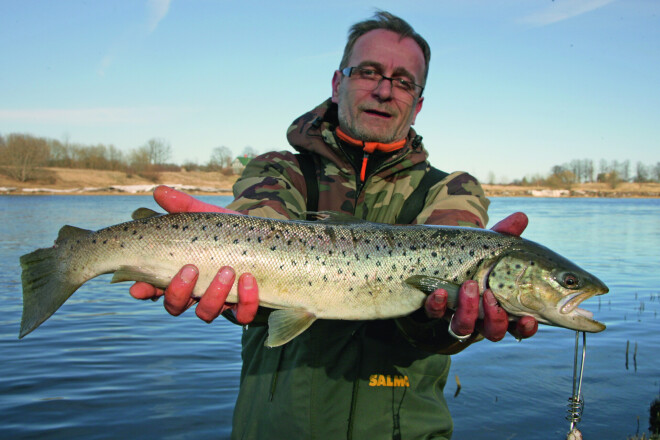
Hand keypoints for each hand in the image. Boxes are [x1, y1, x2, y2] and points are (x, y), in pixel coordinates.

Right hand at [128, 185, 258, 323]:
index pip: (154, 288)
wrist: (265, 238)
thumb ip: (183, 206)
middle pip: (176, 306)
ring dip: (213, 295)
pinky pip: (242, 315)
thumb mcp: (206, 216)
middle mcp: (195, 293)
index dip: (144, 290)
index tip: (138, 288)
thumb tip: (159, 191)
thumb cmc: (228, 229)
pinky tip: (249, 280)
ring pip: (206, 313)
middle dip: (180, 291)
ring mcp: (219, 303)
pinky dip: (245, 302)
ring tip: (226, 270)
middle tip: (192, 268)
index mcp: (180, 274)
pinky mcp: (244, 307)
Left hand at [423, 212, 538, 341]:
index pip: (519, 325)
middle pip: (493, 332)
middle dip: (494, 318)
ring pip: (464, 327)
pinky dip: (437, 304)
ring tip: (468, 286)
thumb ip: (505, 234)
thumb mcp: (490, 244)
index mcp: (501, 305)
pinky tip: (439, 292)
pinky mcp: (433, 308)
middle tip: (489, 294)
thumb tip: (522, 216)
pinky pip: (434, 314)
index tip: (528, 319)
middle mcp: (480, 316)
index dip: (525, 327)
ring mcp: (455, 313)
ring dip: (468, 309)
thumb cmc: (473, 254)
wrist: (436, 254)